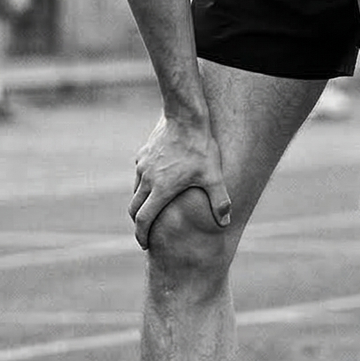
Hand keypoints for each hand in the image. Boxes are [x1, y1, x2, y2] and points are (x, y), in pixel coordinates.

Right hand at [129, 115, 231, 248]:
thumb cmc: (200, 148)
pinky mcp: (142, 154)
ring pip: (136, 191)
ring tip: (154, 208)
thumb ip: (219, 201)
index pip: (144, 220)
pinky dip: (144, 185)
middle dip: (138, 223)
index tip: (144, 244)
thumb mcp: (214, 176)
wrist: (184, 116)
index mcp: (161, 190)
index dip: (142, 235)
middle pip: (134, 209)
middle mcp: (147, 180)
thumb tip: (225, 223)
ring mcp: (142, 166)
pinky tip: (158, 181)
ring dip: (141, 203)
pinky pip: (140, 174)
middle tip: (147, 231)